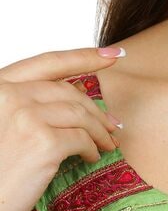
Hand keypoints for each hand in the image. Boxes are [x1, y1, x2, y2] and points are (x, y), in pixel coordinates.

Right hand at [0, 47, 124, 210]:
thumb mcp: (7, 121)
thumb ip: (34, 101)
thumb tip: (79, 89)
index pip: (49, 62)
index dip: (84, 56)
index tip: (113, 54)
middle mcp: (9, 95)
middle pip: (67, 91)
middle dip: (94, 107)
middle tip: (112, 123)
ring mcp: (25, 116)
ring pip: (79, 114)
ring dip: (99, 130)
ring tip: (107, 142)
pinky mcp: (42, 142)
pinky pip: (81, 138)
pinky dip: (92, 147)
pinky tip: (92, 156)